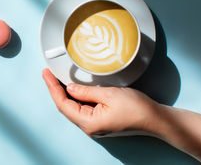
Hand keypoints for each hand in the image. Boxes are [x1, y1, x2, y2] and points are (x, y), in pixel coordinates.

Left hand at [42, 68, 158, 135]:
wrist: (155, 119)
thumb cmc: (136, 108)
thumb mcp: (109, 94)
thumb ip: (86, 91)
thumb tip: (70, 88)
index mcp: (89, 122)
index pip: (63, 104)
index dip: (52, 88)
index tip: (46, 74)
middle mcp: (89, 127)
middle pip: (65, 107)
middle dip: (56, 90)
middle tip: (48, 74)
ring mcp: (95, 125)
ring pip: (73, 108)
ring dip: (65, 93)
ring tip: (56, 78)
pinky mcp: (101, 121)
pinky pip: (82, 108)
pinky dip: (75, 97)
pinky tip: (73, 88)